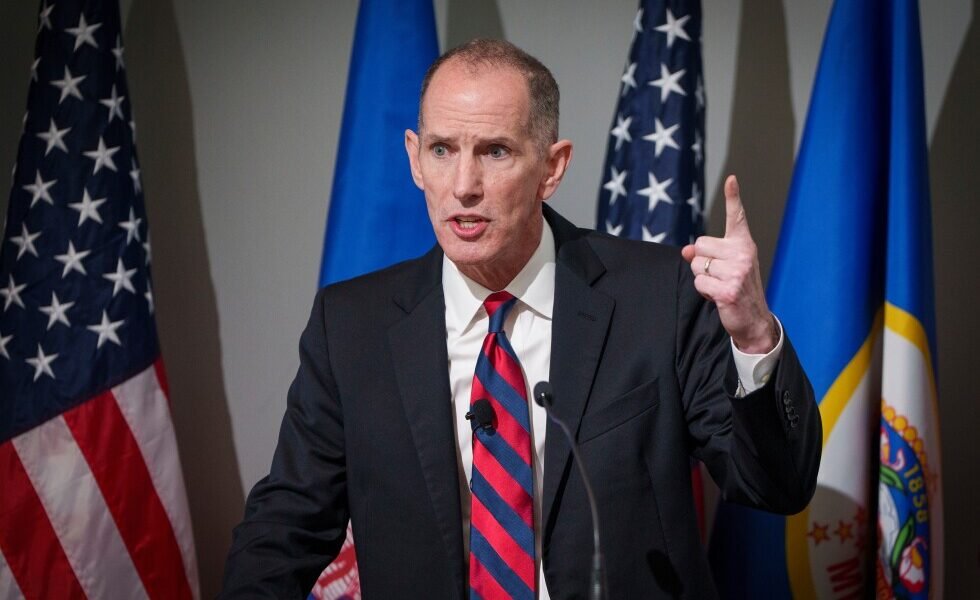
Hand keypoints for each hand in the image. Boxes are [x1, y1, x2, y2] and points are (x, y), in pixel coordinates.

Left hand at [681, 175, 777, 353]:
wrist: (754, 320)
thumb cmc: (737, 289)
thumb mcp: (725, 267)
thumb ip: (706, 255)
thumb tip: (686, 251)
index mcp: (744, 244)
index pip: (737, 217)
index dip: (732, 197)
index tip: (731, 179)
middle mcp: (743, 254)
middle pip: (700, 245)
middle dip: (702, 262)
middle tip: (720, 275)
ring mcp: (737, 271)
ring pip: (696, 265)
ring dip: (703, 278)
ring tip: (720, 286)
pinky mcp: (727, 289)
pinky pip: (699, 282)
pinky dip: (703, 291)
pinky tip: (718, 296)